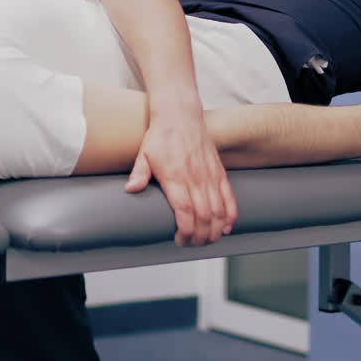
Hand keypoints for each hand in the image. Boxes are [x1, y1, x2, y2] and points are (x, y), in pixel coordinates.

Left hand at [125, 108, 238, 245]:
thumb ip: (139, 174)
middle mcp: (196, 179)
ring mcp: (210, 176)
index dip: (186, 231)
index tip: (180, 240)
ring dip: (215, 230)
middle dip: (200, 237)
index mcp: (176, 178)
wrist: (180, 116)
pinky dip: (230, 215)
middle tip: (191, 244)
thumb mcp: (144, 155)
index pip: (186, 212)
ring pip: (219, 211)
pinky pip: (229, 198)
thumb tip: (130, 190)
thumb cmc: (162, 136)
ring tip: (206, 240)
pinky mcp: (219, 173)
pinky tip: (226, 228)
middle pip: (204, 217)